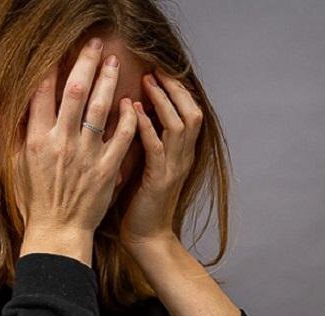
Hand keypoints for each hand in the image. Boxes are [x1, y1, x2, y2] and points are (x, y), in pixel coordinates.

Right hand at [11, 37, 137, 237]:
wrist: (57, 232)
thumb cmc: (36, 200)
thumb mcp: (18, 166)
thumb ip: (22, 134)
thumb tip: (25, 106)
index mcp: (36, 140)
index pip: (42, 93)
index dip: (51, 68)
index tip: (59, 51)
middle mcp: (61, 142)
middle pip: (75, 92)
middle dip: (86, 63)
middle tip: (95, 45)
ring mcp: (86, 154)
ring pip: (100, 108)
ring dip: (109, 81)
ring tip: (115, 63)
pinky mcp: (107, 168)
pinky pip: (121, 136)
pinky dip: (127, 117)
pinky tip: (130, 103)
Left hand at [119, 67, 202, 248]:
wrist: (146, 238)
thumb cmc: (140, 203)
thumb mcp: (146, 165)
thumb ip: (146, 140)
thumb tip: (132, 112)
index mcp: (182, 153)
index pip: (190, 112)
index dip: (178, 90)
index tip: (160, 71)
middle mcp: (184, 157)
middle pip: (192, 111)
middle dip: (175, 88)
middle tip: (156, 69)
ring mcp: (175, 168)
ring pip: (180, 124)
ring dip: (162, 101)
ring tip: (147, 82)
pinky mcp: (160, 179)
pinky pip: (157, 146)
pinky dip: (145, 125)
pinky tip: (132, 110)